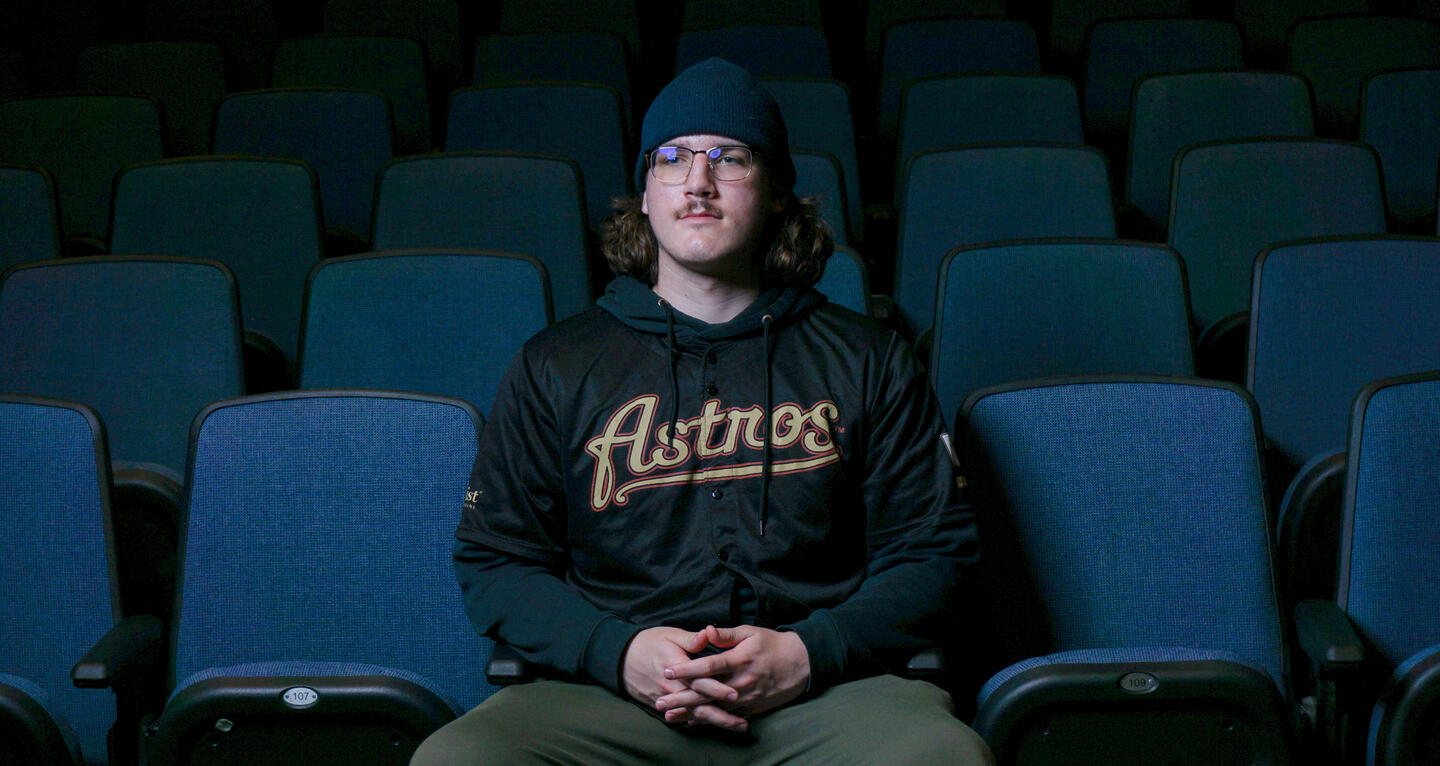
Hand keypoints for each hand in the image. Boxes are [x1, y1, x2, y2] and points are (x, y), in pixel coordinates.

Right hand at [622, 627, 745, 730]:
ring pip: (693, 714)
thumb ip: (691, 639)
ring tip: (735, 725)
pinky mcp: (662, 704)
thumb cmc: (648, 643)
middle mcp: (672, 687)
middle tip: (742, 722)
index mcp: (677, 667)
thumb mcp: (669, 634)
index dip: (717, 688)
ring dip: (714, 721)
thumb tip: (709, 634)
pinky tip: (713, 725)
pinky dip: (698, 721)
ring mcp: (666, 698)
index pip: (699, 680)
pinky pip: (682, 715)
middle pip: (699, 704)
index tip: (734, 694)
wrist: (621, 658)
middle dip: (721, 714)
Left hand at [659, 625, 809, 718]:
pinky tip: (691, 721)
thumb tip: (705, 630)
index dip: (687, 669)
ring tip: (669, 716)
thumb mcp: (751, 632)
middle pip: (706, 692)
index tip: (668, 671)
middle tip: (660, 702)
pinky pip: (725, 716)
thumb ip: (726, 634)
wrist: (800, 664)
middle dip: (681, 698)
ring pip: (713, 708)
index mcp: (739, 660)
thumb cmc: (773, 644)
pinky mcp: (750, 708)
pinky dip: (708, 719)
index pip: (708, 666)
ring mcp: (746, 698)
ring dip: (690, 712)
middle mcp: (741, 682)